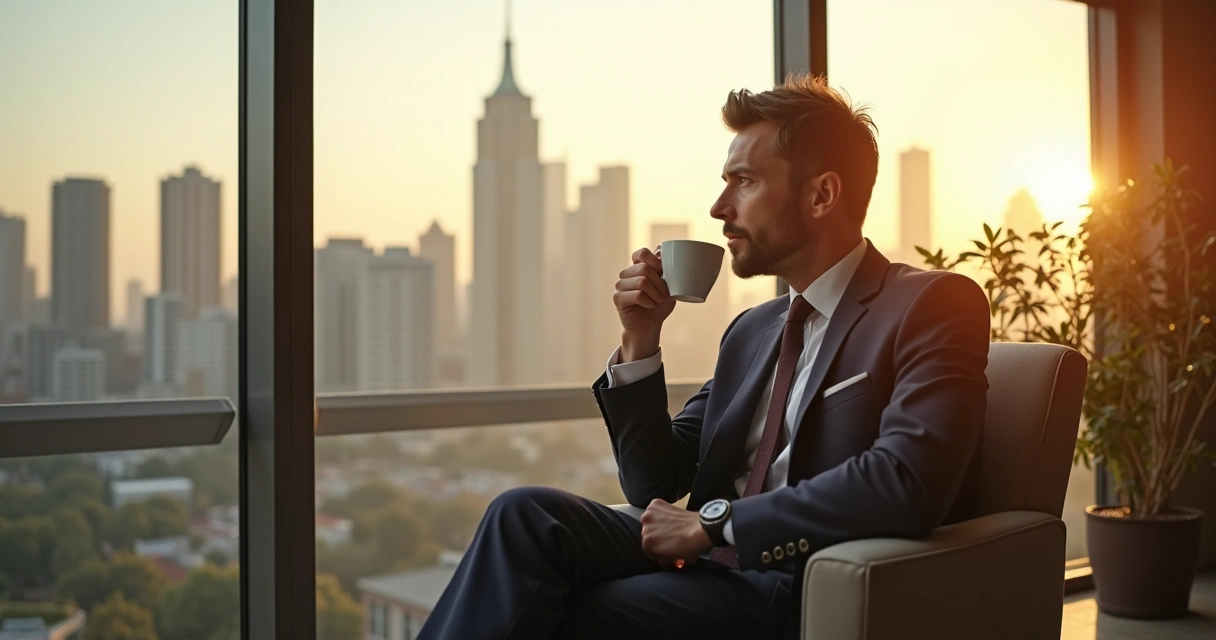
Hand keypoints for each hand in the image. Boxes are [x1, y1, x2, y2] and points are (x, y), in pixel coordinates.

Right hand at [614, 246, 676, 360]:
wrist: (649, 327)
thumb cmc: (659, 306)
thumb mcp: (668, 287)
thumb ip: (666, 270)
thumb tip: (663, 250)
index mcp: (637, 267)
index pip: (641, 253)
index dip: (654, 260)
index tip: (664, 273)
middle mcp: (626, 274)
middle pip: (644, 268)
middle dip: (660, 282)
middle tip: (666, 294)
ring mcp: (620, 285)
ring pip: (641, 281)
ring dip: (656, 293)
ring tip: (659, 300)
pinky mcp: (617, 298)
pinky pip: (637, 295)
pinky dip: (648, 301)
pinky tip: (651, 305)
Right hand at [639, 499, 711, 567]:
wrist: (701, 529)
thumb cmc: (690, 547)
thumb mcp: (673, 560)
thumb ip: (663, 558)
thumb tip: (661, 555)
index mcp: (648, 543)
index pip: (647, 550)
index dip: (656, 552)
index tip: (663, 550)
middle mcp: (645, 527)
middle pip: (647, 535)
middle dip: (656, 537)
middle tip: (667, 539)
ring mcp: (650, 513)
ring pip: (648, 521)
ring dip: (655, 524)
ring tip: (668, 527)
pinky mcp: (656, 503)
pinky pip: (653, 509)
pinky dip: (659, 512)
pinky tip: (668, 517)